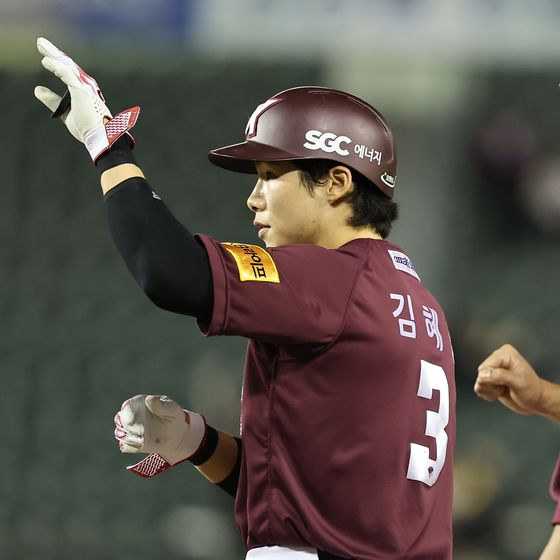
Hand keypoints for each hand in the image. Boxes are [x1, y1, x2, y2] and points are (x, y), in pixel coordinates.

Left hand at [34, 37, 139, 161]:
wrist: (100, 137)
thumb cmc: (87, 128)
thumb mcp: (65, 112)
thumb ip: (52, 101)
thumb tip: (38, 89)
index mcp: (84, 91)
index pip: (68, 73)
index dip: (57, 64)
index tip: (46, 59)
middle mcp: (86, 86)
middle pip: (67, 65)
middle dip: (54, 53)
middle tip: (41, 43)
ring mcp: (85, 86)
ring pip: (66, 65)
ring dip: (53, 54)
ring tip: (40, 44)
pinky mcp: (82, 89)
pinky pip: (65, 73)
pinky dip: (55, 66)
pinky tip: (45, 61)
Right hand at [114, 395, 206, 476]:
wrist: (177, 434)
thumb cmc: (173, 417)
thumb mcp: (171, 409)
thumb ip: (160, 405)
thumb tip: (150, 399)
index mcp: (140, 403)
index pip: (127, 406)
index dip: (127, 413)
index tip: (131, 421)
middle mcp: (132, 416)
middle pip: (120, 419)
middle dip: (125, 426)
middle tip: (139, 432)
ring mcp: (131, 430)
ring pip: (120, 433)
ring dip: (127, 437)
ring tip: (141, 440)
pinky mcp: (133, 442)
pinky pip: (125, 446)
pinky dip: (129, 447)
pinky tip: (140, 446)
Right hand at [474, 344, 544, 414]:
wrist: (535, 401)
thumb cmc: (532, 390)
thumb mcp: (519, 382)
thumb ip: (500, 376)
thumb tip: (482, 374)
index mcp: (505, 353)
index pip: (487, 367)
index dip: (494, 379)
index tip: (508, 383)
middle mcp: (496, 359)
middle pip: (481, 373)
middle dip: (493, 385)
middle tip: (506, 386)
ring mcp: (492, 369)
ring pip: (479, 382)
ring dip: (491, 390)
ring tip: (504, 389)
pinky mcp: (488, 379)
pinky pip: (478, 387)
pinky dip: (488, 394)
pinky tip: (499, 393)